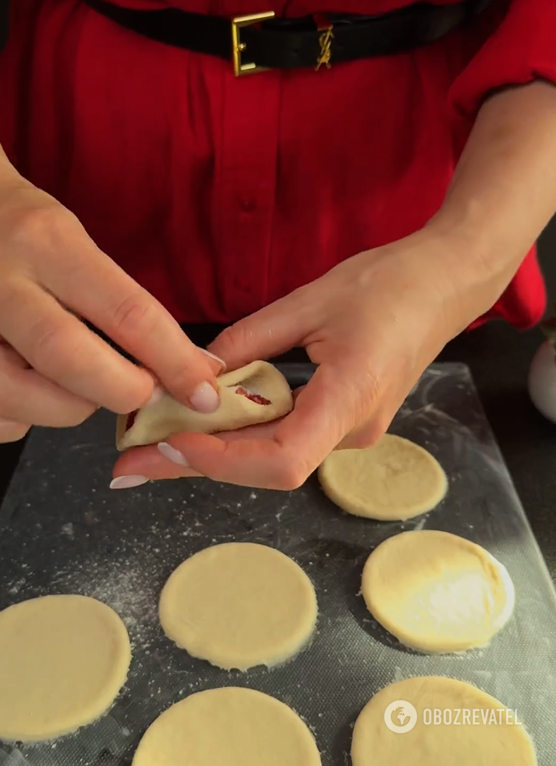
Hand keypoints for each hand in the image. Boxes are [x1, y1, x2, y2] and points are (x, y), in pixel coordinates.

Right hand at [0, 165, 221, 442]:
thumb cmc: (22, 230)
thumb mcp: (73, 242)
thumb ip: (122, 303)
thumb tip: (190, 364)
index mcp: (48, 244)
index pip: (126, 312)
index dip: (174, 362)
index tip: (202, 391)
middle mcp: (1, 283)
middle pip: (68, 360)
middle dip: (121, 391)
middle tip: (144, 393)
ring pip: (25, 399)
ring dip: (70, 407)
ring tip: (80, 383)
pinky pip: (0, 417)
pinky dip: (26, 416)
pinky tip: (32, 386)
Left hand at [114, 227, 497, 488]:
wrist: (445, 284)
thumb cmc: (388, 285)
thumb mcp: (307, 302)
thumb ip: (247, 341)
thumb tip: (194, 372)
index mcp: (349, 399)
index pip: (280, 460)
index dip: (220, 460)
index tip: (169, 440)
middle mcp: (353, 430)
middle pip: (265, 467)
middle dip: (197, 463)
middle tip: (134, 458)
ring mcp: (353, 431)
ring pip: (273, 457)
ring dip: (215, 450)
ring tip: (155, 440)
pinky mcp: (347, 421)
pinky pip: (288, 438)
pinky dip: (242, 434)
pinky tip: (204, 423)